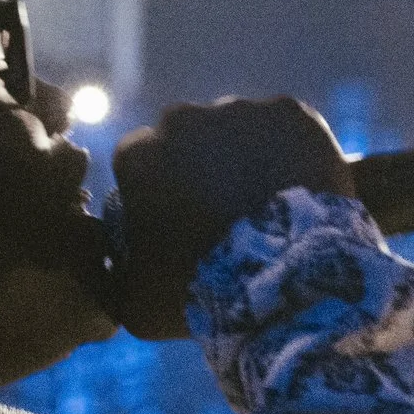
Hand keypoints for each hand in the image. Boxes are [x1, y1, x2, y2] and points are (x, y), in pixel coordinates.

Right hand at [107, 97, 356, 338]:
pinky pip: (284, 129)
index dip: (156, 193)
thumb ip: (117, 277)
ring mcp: (238, 110)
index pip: (138, 165)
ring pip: (236, 131)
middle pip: (186, 140)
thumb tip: (116, 269)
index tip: (176, 221)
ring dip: (244, 159)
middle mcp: (181, 119)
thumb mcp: (136, 303)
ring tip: (265, 206)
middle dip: (198, 169)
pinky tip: (297, 190)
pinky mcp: (290, 113)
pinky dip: (289, 153)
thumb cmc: (201, 294)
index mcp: (137, 155)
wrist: (284, 279)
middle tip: (224, 214)